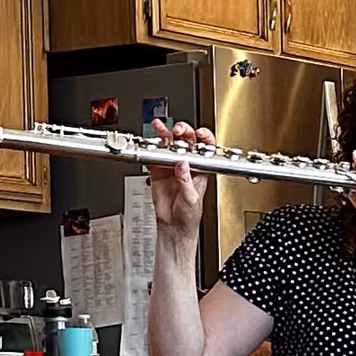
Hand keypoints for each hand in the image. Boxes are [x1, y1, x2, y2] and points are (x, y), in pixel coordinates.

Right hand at [144, 119, 213, 243]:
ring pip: (169, 144)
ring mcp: (171, 166)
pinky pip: (154, 156)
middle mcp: (186, 165)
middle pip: (186, 141)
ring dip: (164, 134)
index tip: (199, 133)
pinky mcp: (157, 171)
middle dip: (183, 132)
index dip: (203, 137)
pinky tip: (150, 143)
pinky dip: (151, 149)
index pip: (204, 148)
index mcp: (200, 169)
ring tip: (160, 127)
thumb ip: (186, 181)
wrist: (173, 228)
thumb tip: (182, 164)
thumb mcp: (191, 198)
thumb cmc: (189, 216)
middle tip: (178, 131)